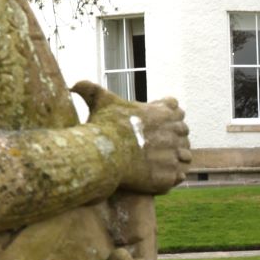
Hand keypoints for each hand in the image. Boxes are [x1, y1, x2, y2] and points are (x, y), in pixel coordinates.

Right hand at [77, 81, 191, 194]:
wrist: (105, 157)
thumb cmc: (103, 128)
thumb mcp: (99, 102)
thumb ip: (91, 90)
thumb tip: (74, 85)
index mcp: (164, 112)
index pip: (176, 108)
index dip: (168, 113)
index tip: (158, 120)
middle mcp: (174, 132)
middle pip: (183, 132)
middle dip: (174, 136)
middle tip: (160, 142)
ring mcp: (174, 154)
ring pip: (184, 154)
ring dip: (176, 156)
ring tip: (162, 160)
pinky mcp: (171, 175)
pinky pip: (179, 174)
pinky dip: (172, 174)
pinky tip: (161, 174)